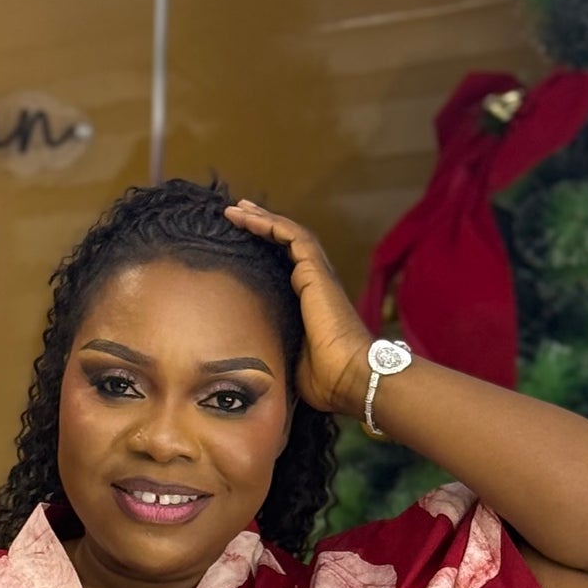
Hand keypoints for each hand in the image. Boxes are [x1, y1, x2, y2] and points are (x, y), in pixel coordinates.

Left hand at [224, 199, 373, 419]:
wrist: (350, 377)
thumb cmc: (325, 378)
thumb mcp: (290, 358)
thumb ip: (275, 347)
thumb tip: (251, 355)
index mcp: (309, 303)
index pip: (284, 267)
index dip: (264, 252)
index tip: (240, 243)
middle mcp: (315, 283)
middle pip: (285, 245)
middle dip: (261, 227)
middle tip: (237, 214)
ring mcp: (317, 276)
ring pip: (287, 234)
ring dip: (262, 220)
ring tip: (237, 209)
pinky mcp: (316, 272)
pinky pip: (291, 237)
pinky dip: (270, 224)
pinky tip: (248, 217)